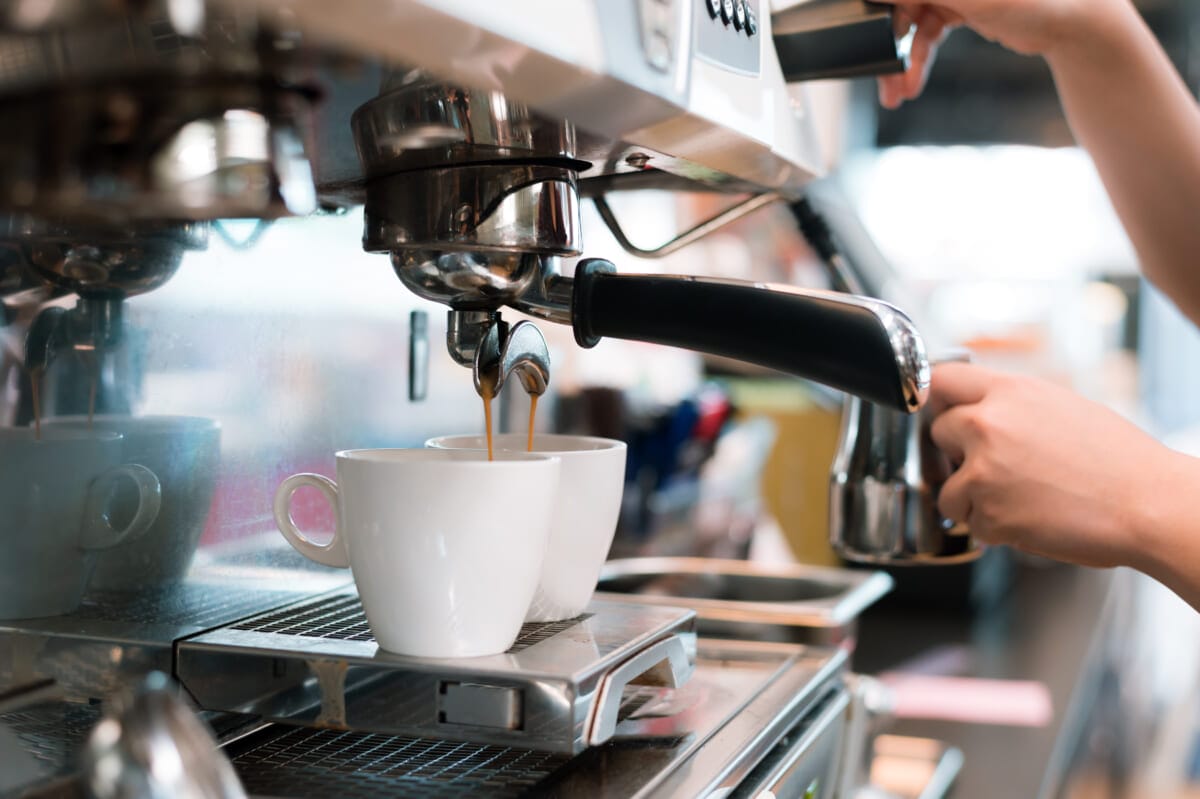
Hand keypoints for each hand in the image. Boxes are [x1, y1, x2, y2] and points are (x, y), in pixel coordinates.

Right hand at [874, 0, 1118, 107]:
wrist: (1076, 24)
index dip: (878, 5)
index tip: (858, 27)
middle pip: (902, 3)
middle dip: (887, 43)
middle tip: (877, 75)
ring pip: (912, 23)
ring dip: (901, 61)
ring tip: (896, 93)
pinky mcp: (962, 5)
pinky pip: (928, 34)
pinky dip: (919, 61)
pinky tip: (912, 84)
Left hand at [928, 362, 1172, 569]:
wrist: (1146, 505)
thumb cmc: (1117, 460)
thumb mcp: (1060, 406)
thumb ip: (1010, 404)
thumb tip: (977, 408)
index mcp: (1009, 392)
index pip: (942, 380)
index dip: (939, 399)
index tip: (940, 410)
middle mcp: (988, 425)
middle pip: (938, 431)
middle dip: (959, 450)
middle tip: (996, 465)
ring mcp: (983, 470)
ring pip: (947, 487)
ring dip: (972, 497)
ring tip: (1019, 498)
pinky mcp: (987, 512)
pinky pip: (970, 522)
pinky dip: (992, 527)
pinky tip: (1028, 518)